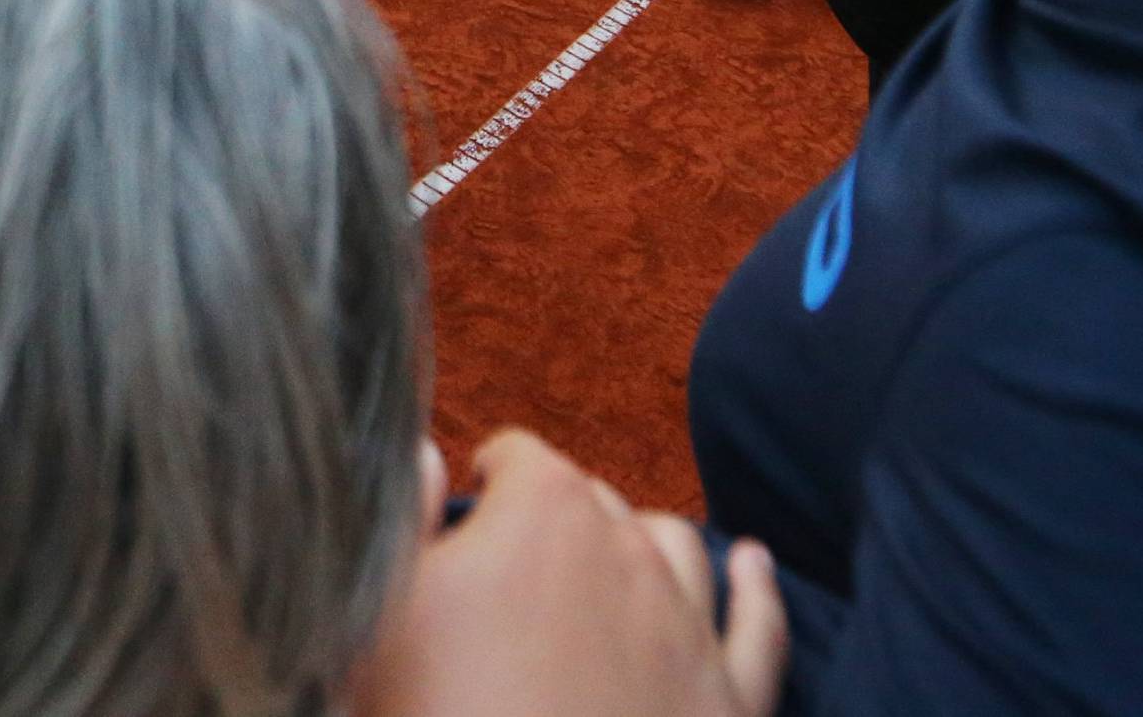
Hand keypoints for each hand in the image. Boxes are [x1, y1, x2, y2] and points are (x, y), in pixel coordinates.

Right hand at [354, 431, 785, 716]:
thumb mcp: (381, 616)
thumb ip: (405, 518)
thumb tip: (425, 452)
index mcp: (546, 512)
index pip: (517, 457)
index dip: (486, 485)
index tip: (466, 518)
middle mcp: (630, 551)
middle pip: (592, 499)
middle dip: (555, 516)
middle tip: (516, 565)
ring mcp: (690, 629)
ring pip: (676, 546)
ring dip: (641, 540)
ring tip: (613, 555)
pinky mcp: (732, 707)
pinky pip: (761, 629)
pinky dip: (757, 590)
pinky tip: (753, 566)